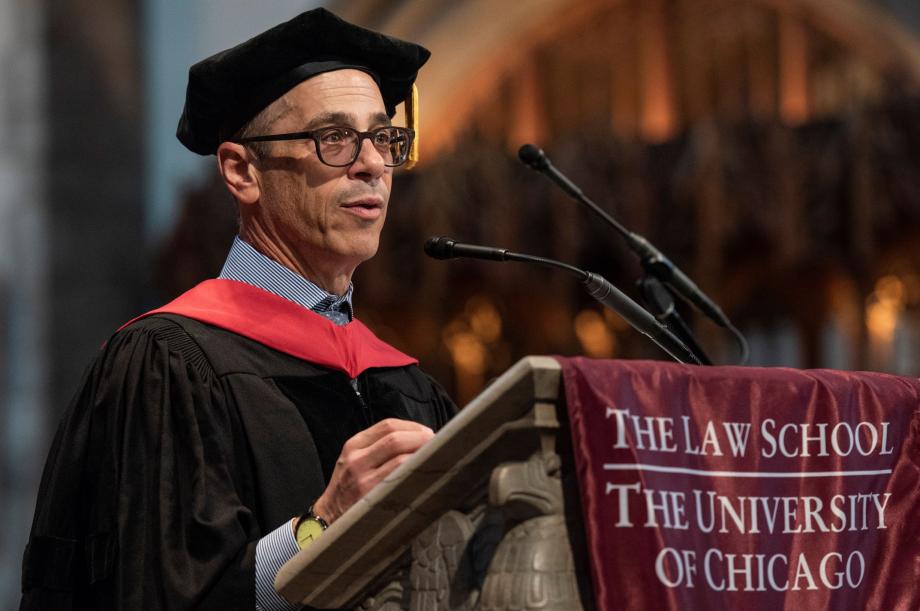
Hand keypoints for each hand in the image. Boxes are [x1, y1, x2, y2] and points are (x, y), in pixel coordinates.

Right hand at [312, 418, 433, 523]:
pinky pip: (400, 478)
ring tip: (435, 459)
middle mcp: (356, 459)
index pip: (388, 425)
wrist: (328, 518)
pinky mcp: (371, 497)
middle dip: (421, 438)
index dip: (413, 426)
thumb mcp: (354, 460)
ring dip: (422, 456)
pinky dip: (416, 473)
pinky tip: (425, 475)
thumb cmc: (348, 488)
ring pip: (400, 458)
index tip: (427, 432)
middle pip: (395, 438)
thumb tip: (417, 437)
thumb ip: (378, 447)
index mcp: (354, 445)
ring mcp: (363, 479)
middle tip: (436, 445)